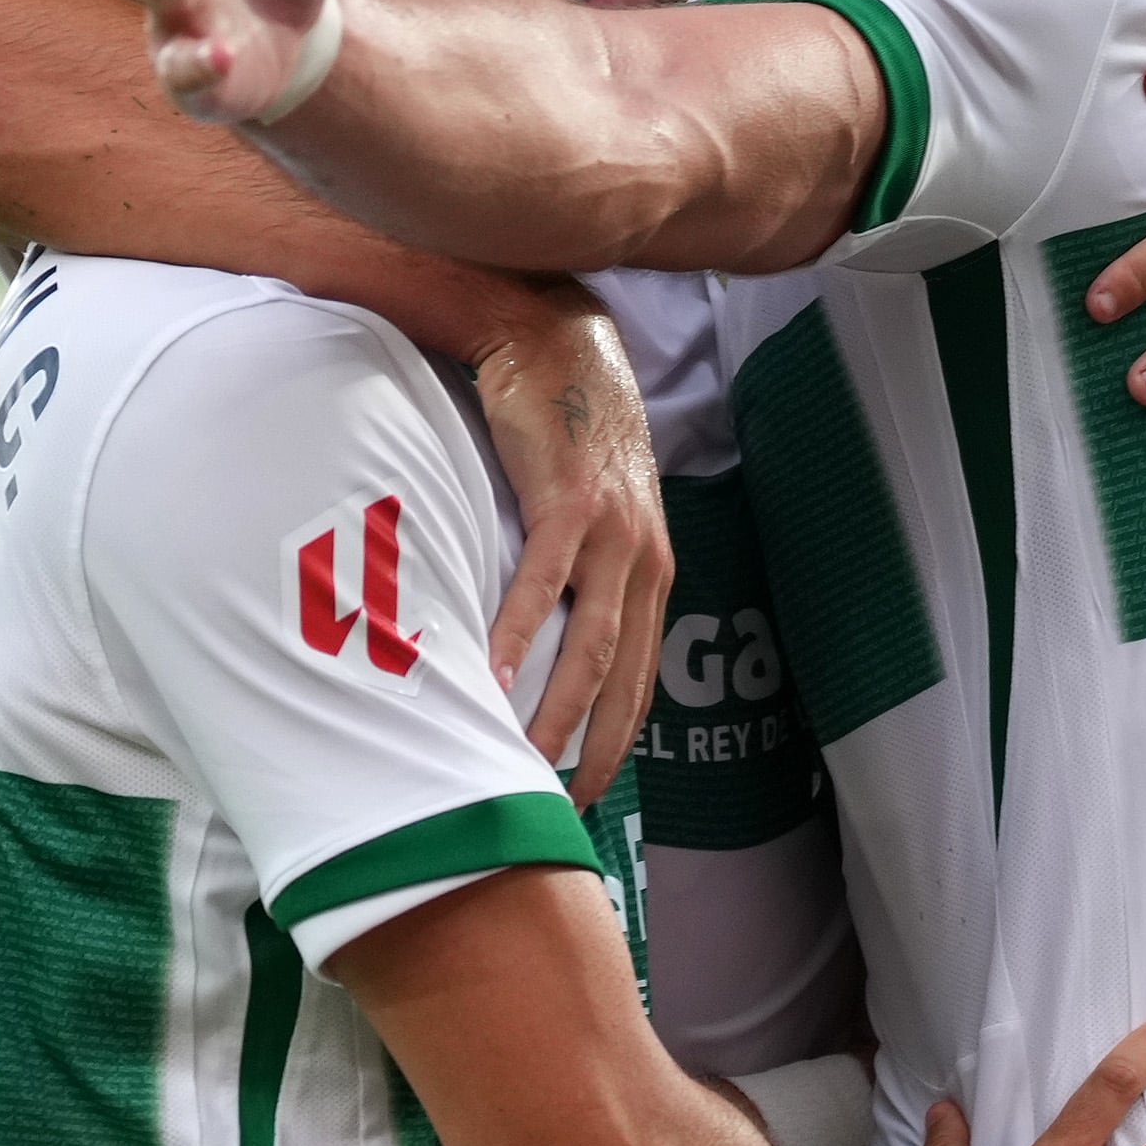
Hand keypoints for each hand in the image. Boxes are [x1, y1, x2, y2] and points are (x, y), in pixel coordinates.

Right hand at [470, 290, 669, 808]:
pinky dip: (519, 636)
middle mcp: (645, 559)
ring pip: (590, 645)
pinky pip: (543, 584)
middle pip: (622, 680)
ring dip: (556, 711)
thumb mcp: (587, 509)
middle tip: (555, 808)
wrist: (557, 337)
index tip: (583, 795)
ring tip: (520, 762)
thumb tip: (533, 635)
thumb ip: (574, 571)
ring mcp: (613, 532)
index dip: (615, 741)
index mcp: (651, 569)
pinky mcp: (570, 501)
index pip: (639, 678)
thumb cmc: (565, 425)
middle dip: (592, 751)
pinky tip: (494, 677)